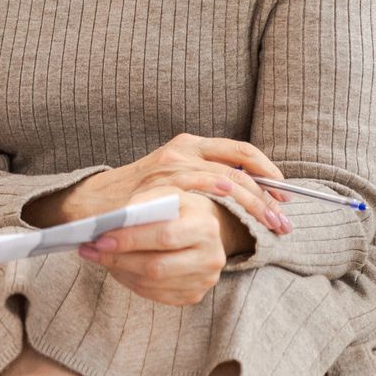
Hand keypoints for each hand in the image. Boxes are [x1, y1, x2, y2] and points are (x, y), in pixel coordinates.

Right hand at [24, 133, 292, 236]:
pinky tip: (237, 218)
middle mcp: (182, 152)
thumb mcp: (172, 181)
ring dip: (252, 205)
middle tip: (283, 223)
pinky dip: (222, 203)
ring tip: (269, 229)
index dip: (267, 172)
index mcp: (189, 146)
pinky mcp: (159, 186)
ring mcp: (170, 168)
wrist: (91, 206)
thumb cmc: (136, 198)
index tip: (285, 197)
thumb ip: (202, 181)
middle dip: (266, 198)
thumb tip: (245, 194)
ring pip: (226, 180)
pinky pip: (200, 190)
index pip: (240, 152)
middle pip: (239, 169)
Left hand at [80, 189, 232, 306]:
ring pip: (153, 284)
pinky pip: (155, 295)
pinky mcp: (194, 295)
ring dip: (120, 271)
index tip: (101, 239)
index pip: (164, 236)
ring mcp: (204, 280)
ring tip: (99, 258)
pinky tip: (118, 268)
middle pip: (157, 267)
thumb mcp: (165, 194)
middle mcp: (211, 256)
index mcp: (205, 226)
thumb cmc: (178, 208)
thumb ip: (142, 204)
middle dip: (119, 259)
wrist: (204, 228)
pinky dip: (130, 282)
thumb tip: (113, 221)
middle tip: (90, 250)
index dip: (130, 240)